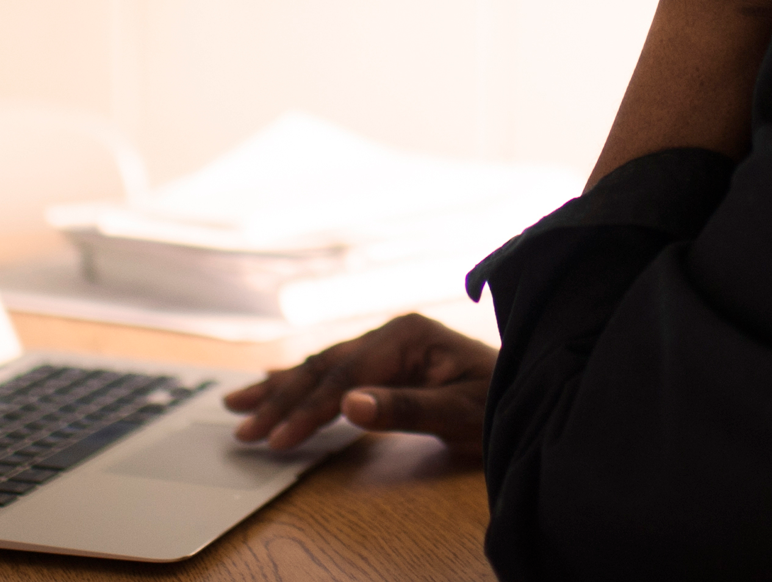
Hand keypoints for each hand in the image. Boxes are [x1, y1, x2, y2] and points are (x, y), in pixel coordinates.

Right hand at [222, 312, 498, 456]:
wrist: (533, 390)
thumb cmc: (501, 401)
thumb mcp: (460, 411)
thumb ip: (405, 408)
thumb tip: (349, 405)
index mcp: (406, 336)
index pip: (342, 376)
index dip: (306, 409)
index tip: (276, 438)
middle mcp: (392, 334)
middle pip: (324, 367)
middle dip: (280, 398)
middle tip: (242, 426)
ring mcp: (388, 345)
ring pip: (322, 367)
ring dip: (280, 387)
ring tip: (238, 401)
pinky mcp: (387, 361)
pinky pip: (334, 370)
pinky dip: (302, 381)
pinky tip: (276, 380)